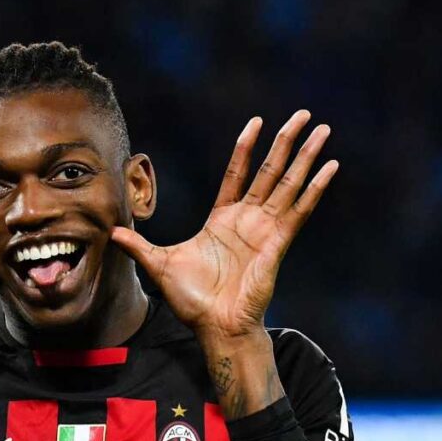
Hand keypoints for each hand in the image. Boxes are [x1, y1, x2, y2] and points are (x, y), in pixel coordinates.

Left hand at [111, 110, 336, 343]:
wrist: (215, 326)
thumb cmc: (192, 300)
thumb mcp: (159, 265)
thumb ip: (139, 245)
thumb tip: (111, 231)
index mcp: (222, 219)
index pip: (237, 173)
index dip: (246, 147)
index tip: (256, 121)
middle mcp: (248, 220)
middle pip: (270, 170)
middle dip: (286, 141)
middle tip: (303, 114)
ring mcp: (265, 230)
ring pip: (289, 184)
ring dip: (306, 156)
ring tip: (322, 129)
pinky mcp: (278, 243)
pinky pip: (299, 211)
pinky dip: (315, 189)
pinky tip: (330, 167)